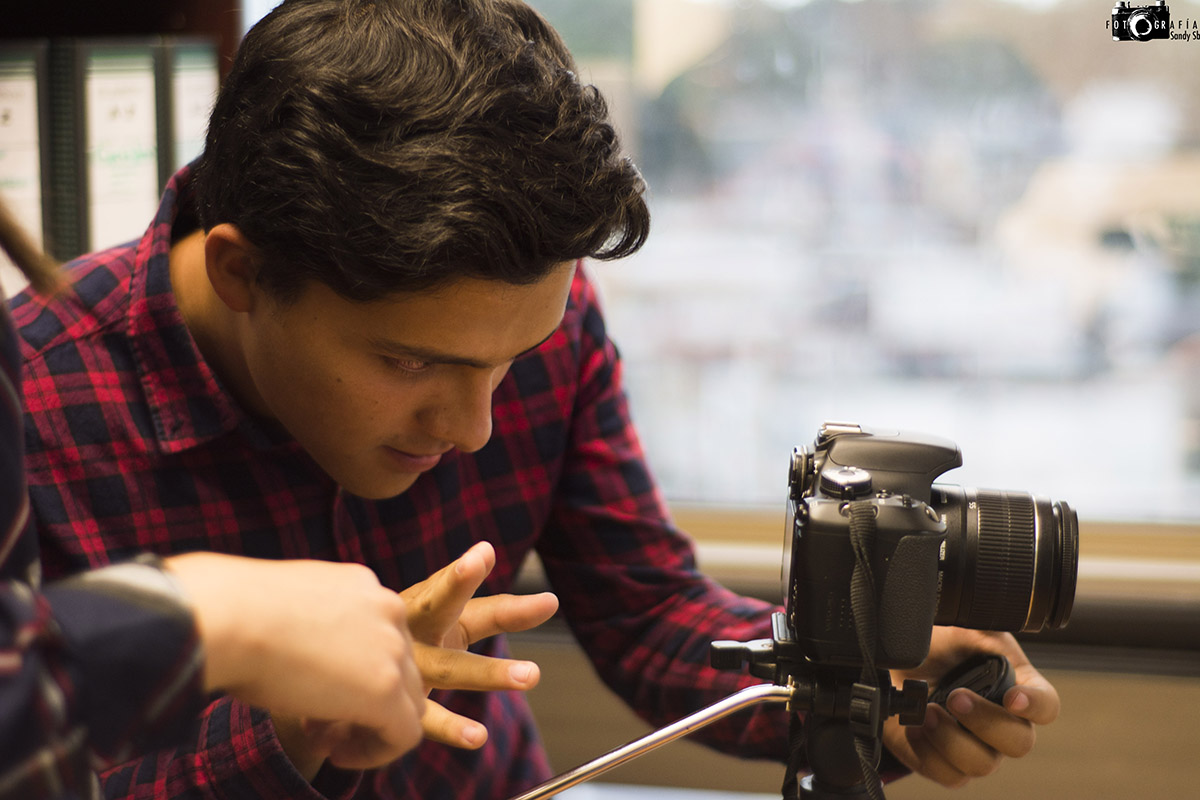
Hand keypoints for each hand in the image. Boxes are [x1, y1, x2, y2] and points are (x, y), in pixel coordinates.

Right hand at [163, 553, 425, 775]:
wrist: (227, 615)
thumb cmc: (234, 613)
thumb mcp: (286, 610)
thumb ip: (311, 629)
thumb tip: (300, 655)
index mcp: (362, 585)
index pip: (380, 637)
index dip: (352, 672)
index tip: (313, 691)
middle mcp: (387, 609)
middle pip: (400, 667)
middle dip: (363, 700)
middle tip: (318, 722)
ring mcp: (392, 647)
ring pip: (409, 701)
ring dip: (370, 727)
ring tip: (324, 740)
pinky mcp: (386, 688)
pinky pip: (405, 734)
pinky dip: (376, 752)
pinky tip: (337, 754)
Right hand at [400, 541, 559, 748]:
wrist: (333, 672)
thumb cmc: (399, 637)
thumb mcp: (435, 616)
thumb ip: (488, 606)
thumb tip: (534, 587)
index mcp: (422, 604)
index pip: (449, 587)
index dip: (465, 573)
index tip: (485, 553)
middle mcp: (414, 630)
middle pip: (441, 606)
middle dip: (462, 587)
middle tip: (501, 576)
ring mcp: (406, 668)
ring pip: (449, 668)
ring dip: (490, 672)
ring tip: (531, 675)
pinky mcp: (396, 707)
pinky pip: (427, 718)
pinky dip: (451, 727)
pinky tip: (478, 736)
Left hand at [882, 627, 1059, 788]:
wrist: (893, 667)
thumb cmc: (934, 645)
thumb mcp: (960, 624)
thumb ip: (981, 626)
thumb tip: (987, 616)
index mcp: (1016, 687)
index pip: (1046, 706)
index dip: (1036, 705)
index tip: (1013, 697)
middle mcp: (1002, 724)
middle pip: (1018, 743)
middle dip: (985, 721)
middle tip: (954, 696)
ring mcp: (976, 748)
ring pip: (981, 764)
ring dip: (951, 738)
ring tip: (925, 711)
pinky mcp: (946, 764)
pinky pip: (949, 775)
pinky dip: (928, 752)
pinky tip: (914, 726)